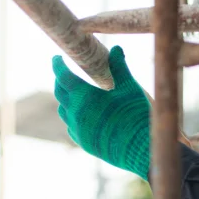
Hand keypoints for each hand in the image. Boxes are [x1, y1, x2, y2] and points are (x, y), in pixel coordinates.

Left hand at [52, 46, 151, 179]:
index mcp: (84, 96)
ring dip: (67, 100)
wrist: (141, 149)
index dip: (58, 65)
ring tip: (75, 95)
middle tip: (66, 74)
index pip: (62, 75)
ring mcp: (78, 129)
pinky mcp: (84, 143)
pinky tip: (84, 116)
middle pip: (60, 93)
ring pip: (64, 111)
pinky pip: (72, 127)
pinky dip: (74, 118)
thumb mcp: (130, 88)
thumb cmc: (136, 115)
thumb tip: (115, 48)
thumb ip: (119, 68)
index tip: (57, 58)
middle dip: (61, 81)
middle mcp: (75, 113)